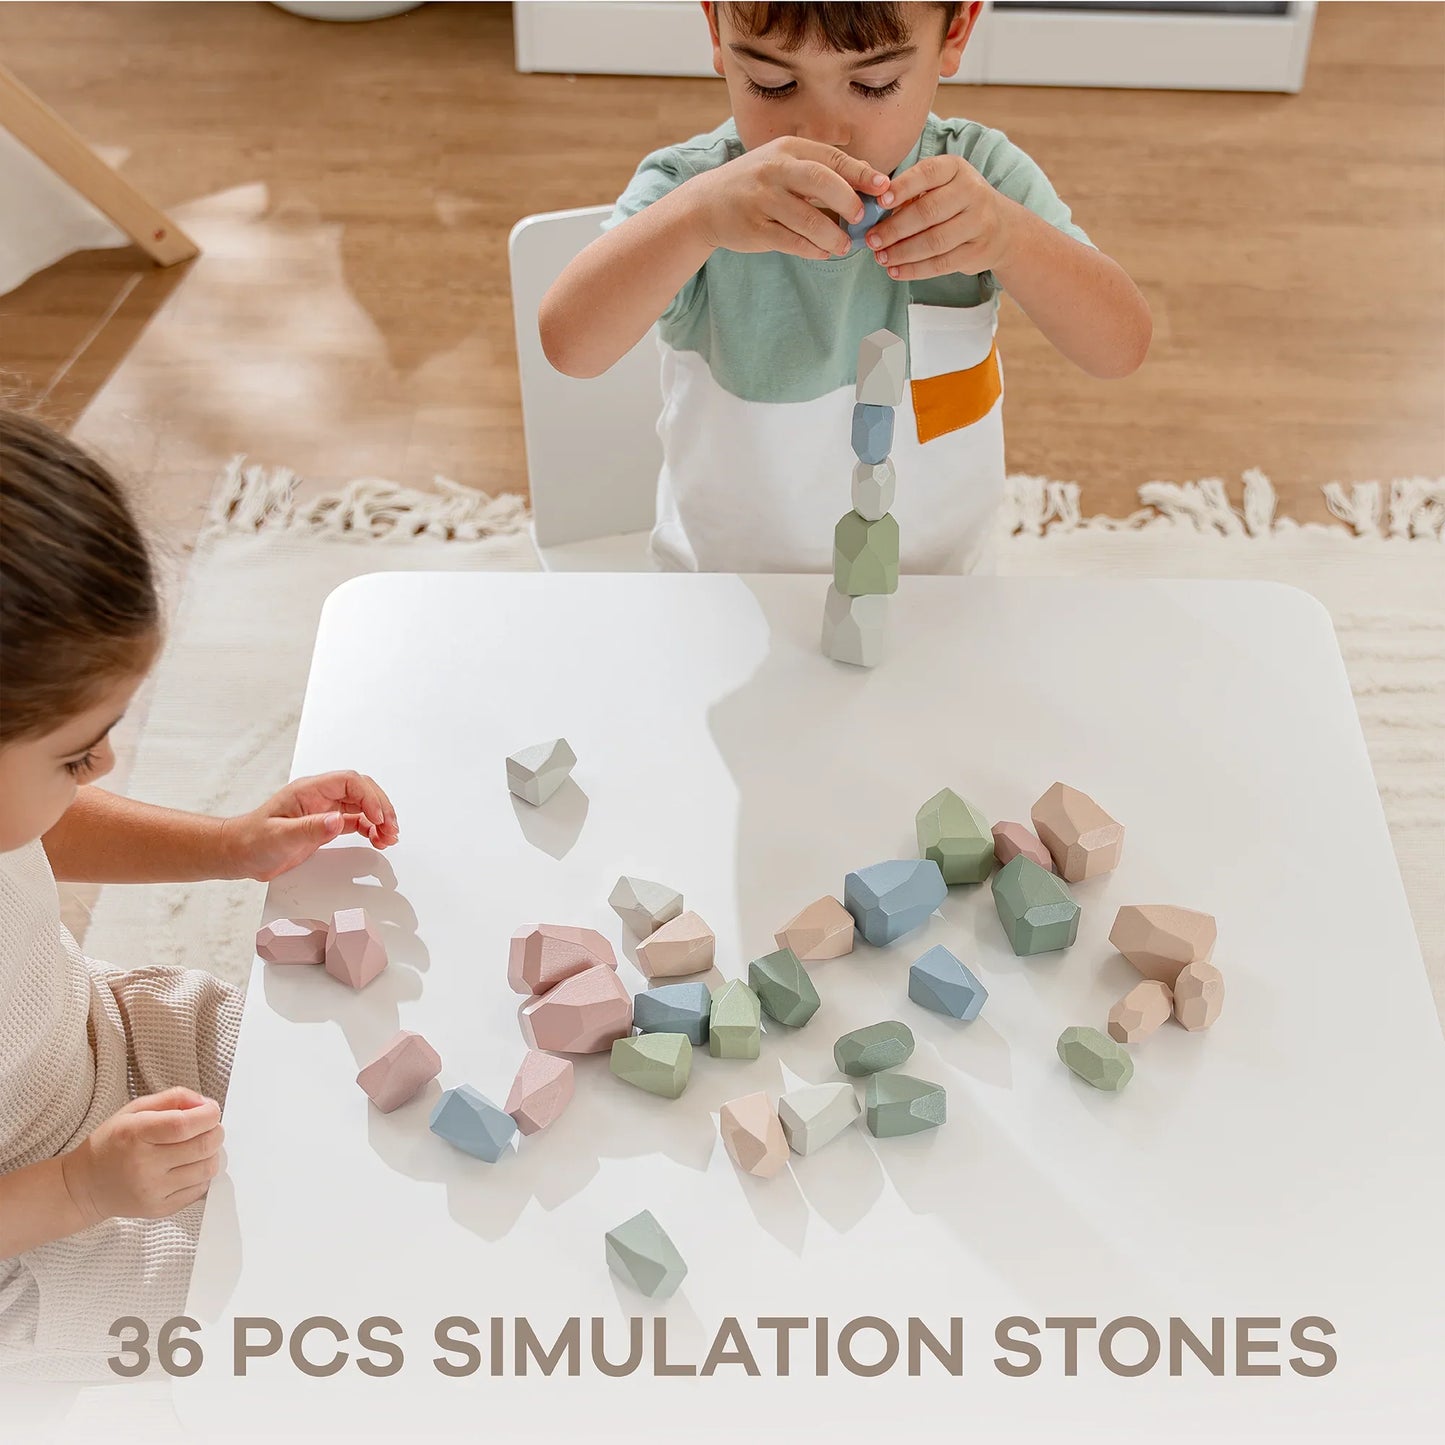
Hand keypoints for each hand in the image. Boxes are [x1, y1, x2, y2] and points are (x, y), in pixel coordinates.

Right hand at [61, 1088, 223, 1225]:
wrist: (85, 1186)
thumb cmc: (113, 1143)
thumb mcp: (135, 1110)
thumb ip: (173, 1098)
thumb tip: (206, 1103)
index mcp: (135, 1135)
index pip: (183, 1125)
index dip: (208, 1115)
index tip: (211, 1111)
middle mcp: (143, 1165)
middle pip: (202, 1146)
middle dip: (216, 1132)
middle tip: (209, 1128)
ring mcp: (152, 1191)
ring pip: (207, 1169)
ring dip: (212, 1154)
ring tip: (198, 1147)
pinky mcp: (159, 1210)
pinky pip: (199, 1190)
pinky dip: (202, 1175)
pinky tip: (188, 1167)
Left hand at [221, 771, 399, 882]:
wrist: (238, 854)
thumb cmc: (252, 841)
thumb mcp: (280, 836)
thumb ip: (311, 828)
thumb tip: (338, 820)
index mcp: (309, 790)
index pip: (349, 782)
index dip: (369, 798)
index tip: (378, 818)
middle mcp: (320, 796)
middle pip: (362, 791)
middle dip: (381, 807)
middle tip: (391, 828)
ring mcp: (324, 809)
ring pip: (362, 806)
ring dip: (380, 819)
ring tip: (389, 837)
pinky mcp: (325, 824)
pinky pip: (356, 821)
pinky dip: (370, 829)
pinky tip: (377, 839)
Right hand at [690, 136, 889, 260]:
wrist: (707, 204)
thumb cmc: (757, 185)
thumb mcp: (786, 165)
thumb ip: (823, 168)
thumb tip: (870, 176)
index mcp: (788, 149)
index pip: (832, 158)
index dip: (861, 174)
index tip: (883, 188)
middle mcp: (775, 170)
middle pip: (822, 181)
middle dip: (848, 201)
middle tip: (861, 218)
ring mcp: (762, 199)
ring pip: (808, 219)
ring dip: (833, 235)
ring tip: (844, 246)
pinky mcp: (755, 228)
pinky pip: (792, 241)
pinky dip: (812, 250)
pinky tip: (823, 252)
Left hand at [865, 154, 1018, 280]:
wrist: (1001, 229)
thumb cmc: (957, 204)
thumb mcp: (941, 186)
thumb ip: (912, 193)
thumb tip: (875, 211)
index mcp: (956, 168)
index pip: (927, 173)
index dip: (902, 187)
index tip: (880, 202)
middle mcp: (971, 191)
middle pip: (927, 212)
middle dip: (895, 228)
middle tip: (872, 240)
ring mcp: (978, 222)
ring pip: (934, 241)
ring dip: (902, 252)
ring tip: (880, 258)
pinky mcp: (978, 251)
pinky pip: (941, 263)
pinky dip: (915, 269)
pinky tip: (896, 271)